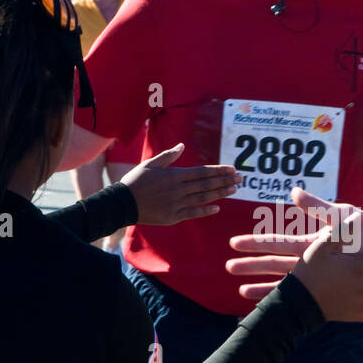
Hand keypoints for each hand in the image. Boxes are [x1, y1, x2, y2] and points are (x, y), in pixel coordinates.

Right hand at [121, 143, 237, 224]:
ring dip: (219, 194)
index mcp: (173, 175)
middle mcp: (177, 190)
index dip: (218, 171)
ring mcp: (176, 205)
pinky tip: (217, 207)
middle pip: (206, 184)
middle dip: (224, 181)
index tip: (232, 169)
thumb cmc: (135, 181)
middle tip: (240, 179)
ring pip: (203, 198)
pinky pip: (192, 213)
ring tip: (233, 190)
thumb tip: (182, 145)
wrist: (121, 204)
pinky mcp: (172, 217)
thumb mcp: (150, 164)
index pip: (202, 172)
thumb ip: (168, 156)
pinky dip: (205, 210)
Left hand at [226, 188, 362, 299]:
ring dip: (263, 288)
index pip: (277, 244)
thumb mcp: (346, 214)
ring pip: (286, 286)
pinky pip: (303, 297)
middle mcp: (314, 266)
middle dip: (250, 267)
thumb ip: (317, 204)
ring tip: (240, 292)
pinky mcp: (331, 290)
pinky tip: (272, 302)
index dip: (254, 243)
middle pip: (275, 266)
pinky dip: (285, 299)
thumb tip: (293, 190)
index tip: (232, 244)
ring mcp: (322, 280)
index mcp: (314, 246)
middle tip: (227, 268)